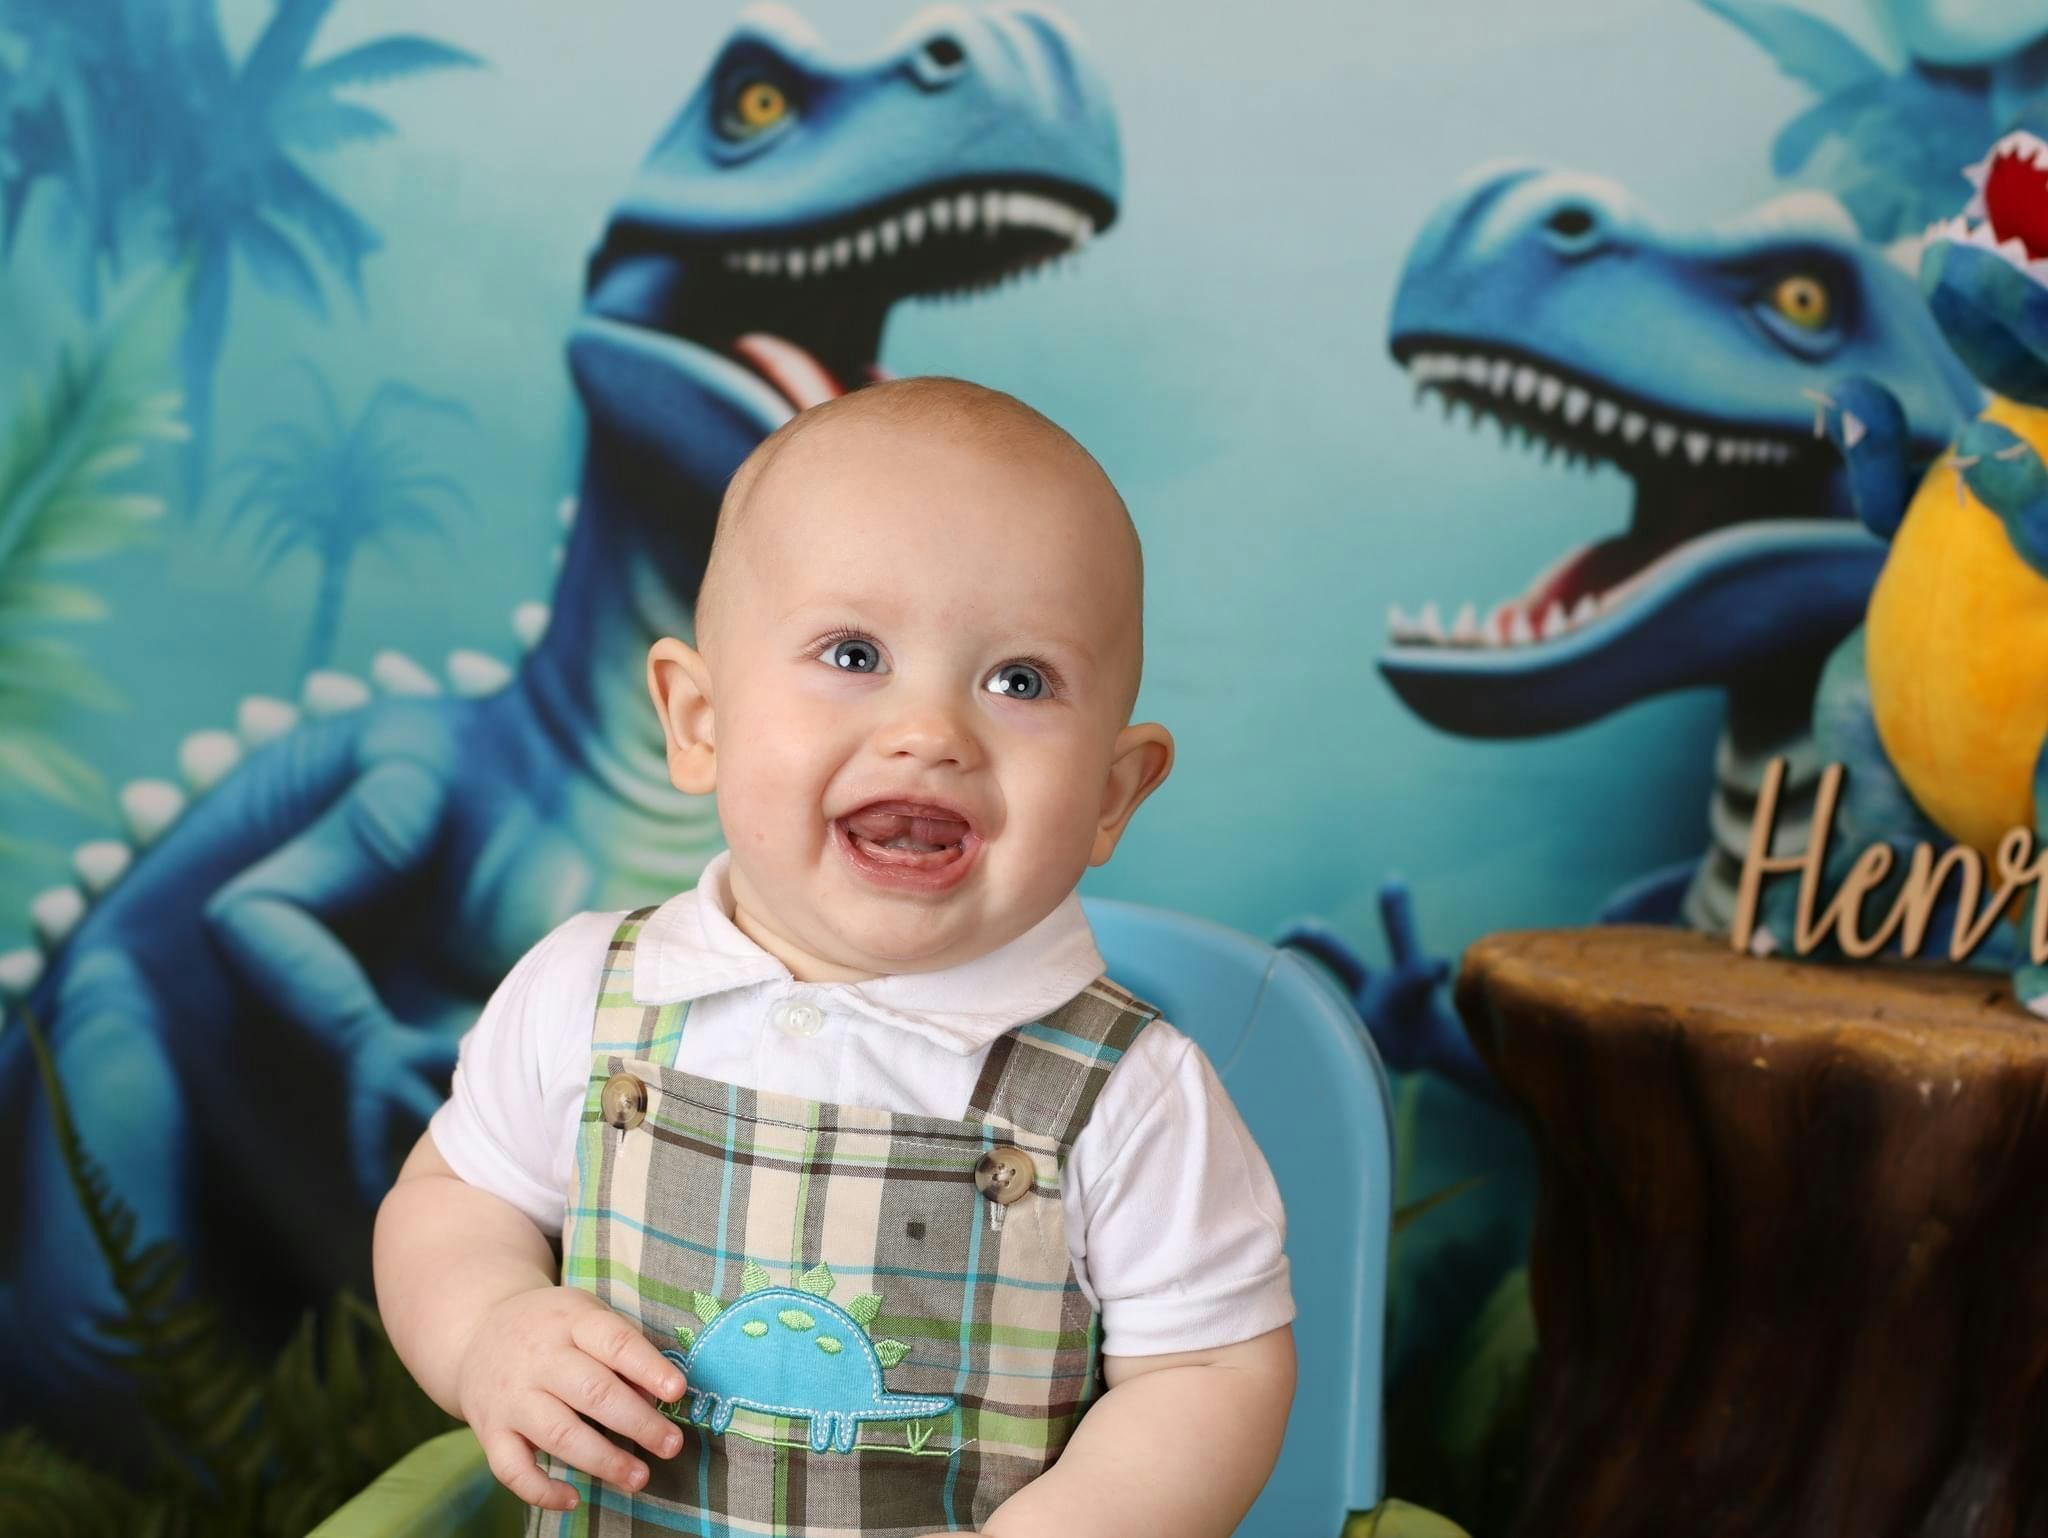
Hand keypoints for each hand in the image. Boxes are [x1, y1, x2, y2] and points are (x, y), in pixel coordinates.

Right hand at [455, 1284, 688, 1510]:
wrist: (477, 1330)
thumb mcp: (586, 1318)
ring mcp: (511, 1396)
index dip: (648, 1367)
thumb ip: (622, 1351)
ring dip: (603, 1460)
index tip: (678, 1391)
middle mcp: (538, 1357)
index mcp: (571, 1321)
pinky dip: (541, 1490)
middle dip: (637, 1423)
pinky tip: (573, 1498)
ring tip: (639, 1477)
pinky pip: (512, 1469)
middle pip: (592, 1392)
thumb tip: (657, 1396)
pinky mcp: (489, 1430)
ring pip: (559, 1434)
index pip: (614, 1342)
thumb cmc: (552, 1327)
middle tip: (671, 1445)